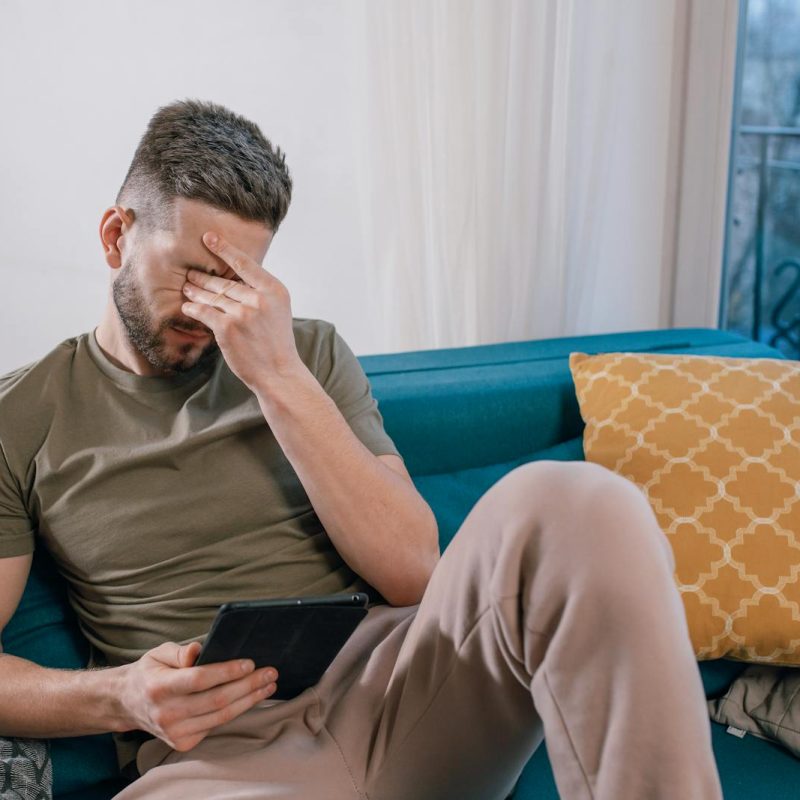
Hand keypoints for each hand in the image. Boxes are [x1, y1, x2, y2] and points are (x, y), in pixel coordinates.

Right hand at [118, 640, 278, 752]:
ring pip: (221, 716)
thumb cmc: (150, 673)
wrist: (128, 704)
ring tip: (268, 685)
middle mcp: (166, 713)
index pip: (199, 680)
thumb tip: (200, 650)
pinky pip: (216, 725)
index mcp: (159, 687)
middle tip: (270, 672)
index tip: (250, 663)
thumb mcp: (159, 653)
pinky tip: (250, 698)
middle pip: (217, 700)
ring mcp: (174, 732)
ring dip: (250, 700)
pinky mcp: (183, 743)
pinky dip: (236, 711)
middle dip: (248, 685)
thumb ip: (180, 651)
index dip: (227, 672)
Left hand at [180, 231, 303, 389]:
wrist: (279, 373)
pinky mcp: (228, 328)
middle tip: (191, 274)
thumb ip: (261, 293)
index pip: (245, 264)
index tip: (208, 237)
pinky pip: (204, 313)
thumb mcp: (278, 311)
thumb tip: (236, 280)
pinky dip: (193, 309)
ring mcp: (243, 313)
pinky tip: (187, 307)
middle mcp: (259, 299)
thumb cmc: (276, 343)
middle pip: (225, 283)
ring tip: (187, 289)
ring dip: (196, 292)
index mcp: (275, 290)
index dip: (225, 249)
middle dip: (205, 278)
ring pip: (212, 297)